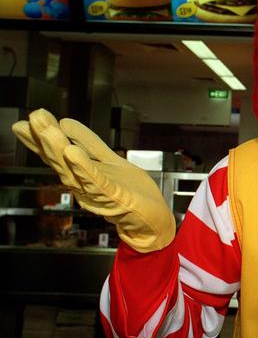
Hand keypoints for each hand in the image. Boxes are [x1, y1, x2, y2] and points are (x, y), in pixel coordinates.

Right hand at [12, 109, 175, 252]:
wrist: (153, 220)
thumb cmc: (132, 193)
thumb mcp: (110, 161)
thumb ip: (89, 143)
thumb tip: (65, 121)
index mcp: (82, 175)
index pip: (57, 155)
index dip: (39, 140)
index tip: (23, 123)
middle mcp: (84, 186)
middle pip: (61, 162)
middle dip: (46, 139)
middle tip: (33, 117)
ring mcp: (97, 193)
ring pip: (74, 171)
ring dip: (60, 150)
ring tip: (48, 130)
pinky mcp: (114, 198)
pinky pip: (97, 183)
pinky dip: (85, 168)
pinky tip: (73, 153)